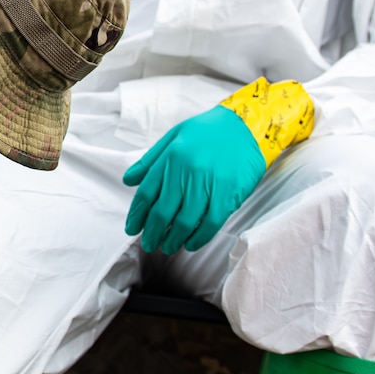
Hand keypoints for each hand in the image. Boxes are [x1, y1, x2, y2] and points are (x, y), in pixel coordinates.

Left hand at [123, 105, 266, 254]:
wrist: (246, 126)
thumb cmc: (208, 132)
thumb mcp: (174, 137)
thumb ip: (150, 160)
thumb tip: (128, 180)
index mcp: (171, 157)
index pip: (146, 193)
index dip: (137, 215)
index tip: (132, 228)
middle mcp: (186, 172)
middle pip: (162, 212)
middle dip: (153, 233)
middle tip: (149, 244)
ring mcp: (208, 184)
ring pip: (184, 222)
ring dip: (174, 240)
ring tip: (168, 247)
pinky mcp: (228, 194)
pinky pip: (210, 224)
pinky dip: (199, 238)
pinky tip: (191, 243)